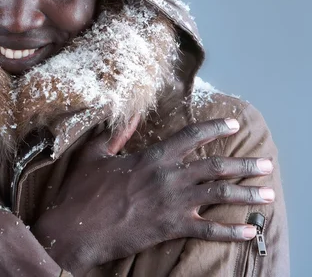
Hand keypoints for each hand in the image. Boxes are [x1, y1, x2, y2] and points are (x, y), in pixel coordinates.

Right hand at [32, 118, 274, 274]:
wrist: (77, 228)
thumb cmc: (83, 191)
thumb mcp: (94, 155)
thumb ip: (115, 135)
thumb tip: (131, 115)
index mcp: (151, 157)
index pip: (190, 137)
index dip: (213, 128)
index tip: (231, 125)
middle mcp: (168, 177)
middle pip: (215, 167)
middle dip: (244, 165)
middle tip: (265, 164)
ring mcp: (172, 203)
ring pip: (219, 194)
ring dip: (246, 194)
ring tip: (268, 194)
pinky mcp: (171, 227)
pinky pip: (208, 229)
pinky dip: (231, 231)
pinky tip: (248, 230)